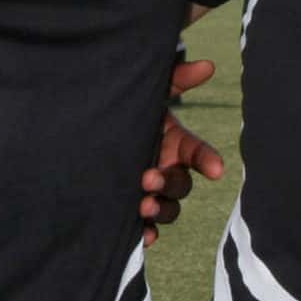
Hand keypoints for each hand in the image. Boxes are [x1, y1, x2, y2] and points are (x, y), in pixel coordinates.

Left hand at [140, 57, 226, 245]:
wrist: (86, 129)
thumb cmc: (124, 110)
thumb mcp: (148, 93)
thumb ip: (177, 79)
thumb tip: (208, 65)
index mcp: (174, 143)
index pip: (198, 152)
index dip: (207, 160)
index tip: (215, 169)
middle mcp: (166, 170)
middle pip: (181, 185)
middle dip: (169, 184)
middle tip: (148, 179)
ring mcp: (150, 192)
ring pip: (167, 209)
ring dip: (161, 210)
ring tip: (143, 205)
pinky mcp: (131, 211)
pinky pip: (146, 228)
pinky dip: (147, 234)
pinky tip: (141, 236)